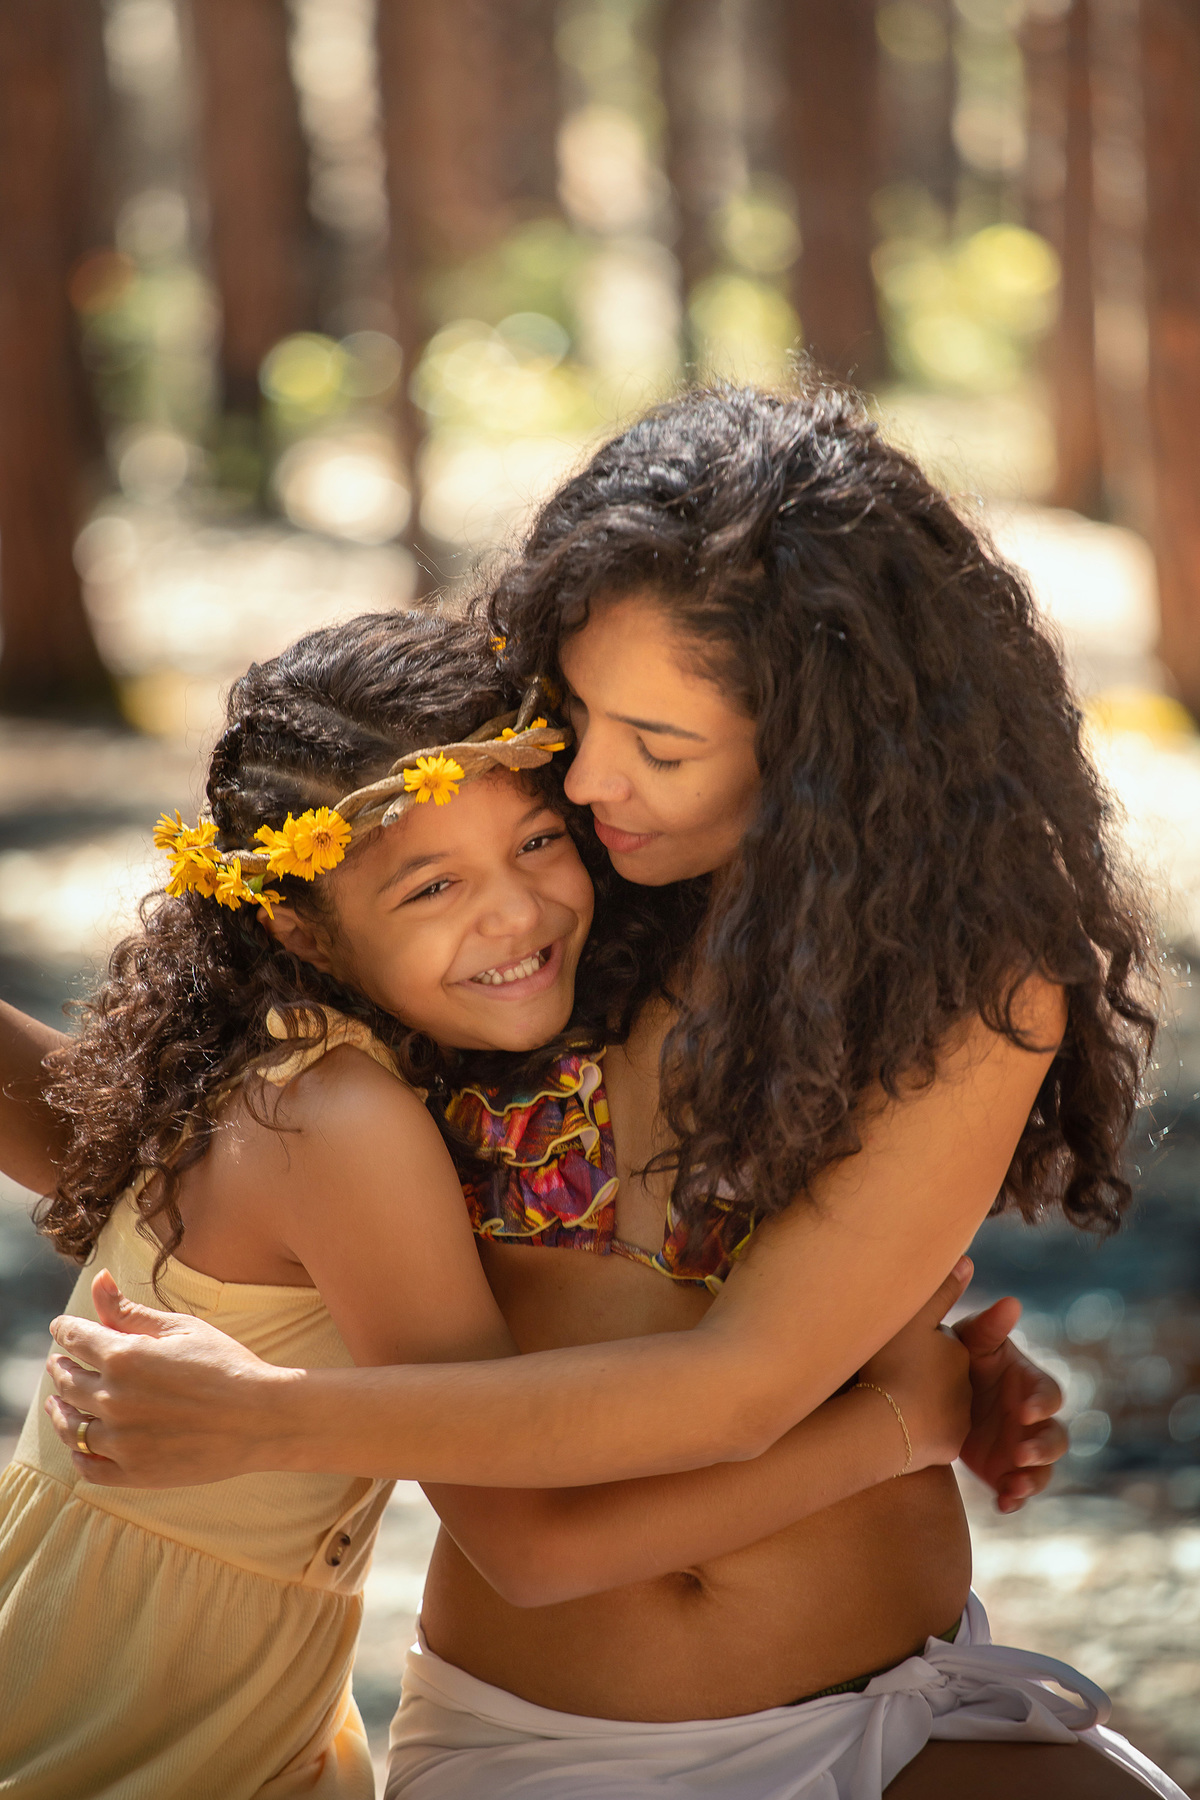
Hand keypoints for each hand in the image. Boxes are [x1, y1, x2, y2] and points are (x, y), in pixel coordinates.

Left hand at [44, 1269, 296, 1485]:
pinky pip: (89, 1466)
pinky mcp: (134, 1473)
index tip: (61, 1328)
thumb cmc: (226, 1364)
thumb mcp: (181, 1328)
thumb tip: (98, 1279)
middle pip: (68, 1381)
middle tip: (61, 1363)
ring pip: (71, 1426)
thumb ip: (131, 1310)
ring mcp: (121, 1441)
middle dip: (61, 1367)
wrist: (263, 1418)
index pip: (74, 1338)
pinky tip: (81, 1444)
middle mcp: (113, 1399)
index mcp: (124, 1356)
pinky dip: (78, 1454)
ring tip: (59, 1403)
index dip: (64, 1330)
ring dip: (60, 1410)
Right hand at [859, 1257, 972, 1472]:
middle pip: (940, 1377)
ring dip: (916, 1405)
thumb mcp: (913, 1319)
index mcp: (959, 1353)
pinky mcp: (949, 1447)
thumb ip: (940, 1290)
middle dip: (921, 1377)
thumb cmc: (893, 1365)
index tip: (895, 1350)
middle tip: (888, 1376)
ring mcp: (959, 1418)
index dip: (916, 1346)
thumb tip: (967, 1260)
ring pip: (935, 1407)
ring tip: (886, 1403)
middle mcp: (967, 1386)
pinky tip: (891, 1425)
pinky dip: (912, 1429)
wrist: (885, 1424)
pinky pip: (929, 1434)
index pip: (940, 1346)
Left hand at [954, 1296, 1067, 1512]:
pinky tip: (1003, 1504)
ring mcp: (1021, 1447)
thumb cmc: (957, 1356)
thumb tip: (1011, 1301)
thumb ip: (989, 1326)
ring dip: (1034, 1478)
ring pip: (1044, 1470)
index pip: (1050, 1395)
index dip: (1042, 1403)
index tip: (1024, 1410)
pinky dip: (1016, 1499)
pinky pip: (1019, 1491)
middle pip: (1057, 1439)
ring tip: (1015, 1486)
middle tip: (1019, 1452)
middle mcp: (1032, 1420)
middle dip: (1043, 1448)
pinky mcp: (1004, 1471)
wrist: (929, 1392)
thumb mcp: (969, 1340)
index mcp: (1029, 1385)